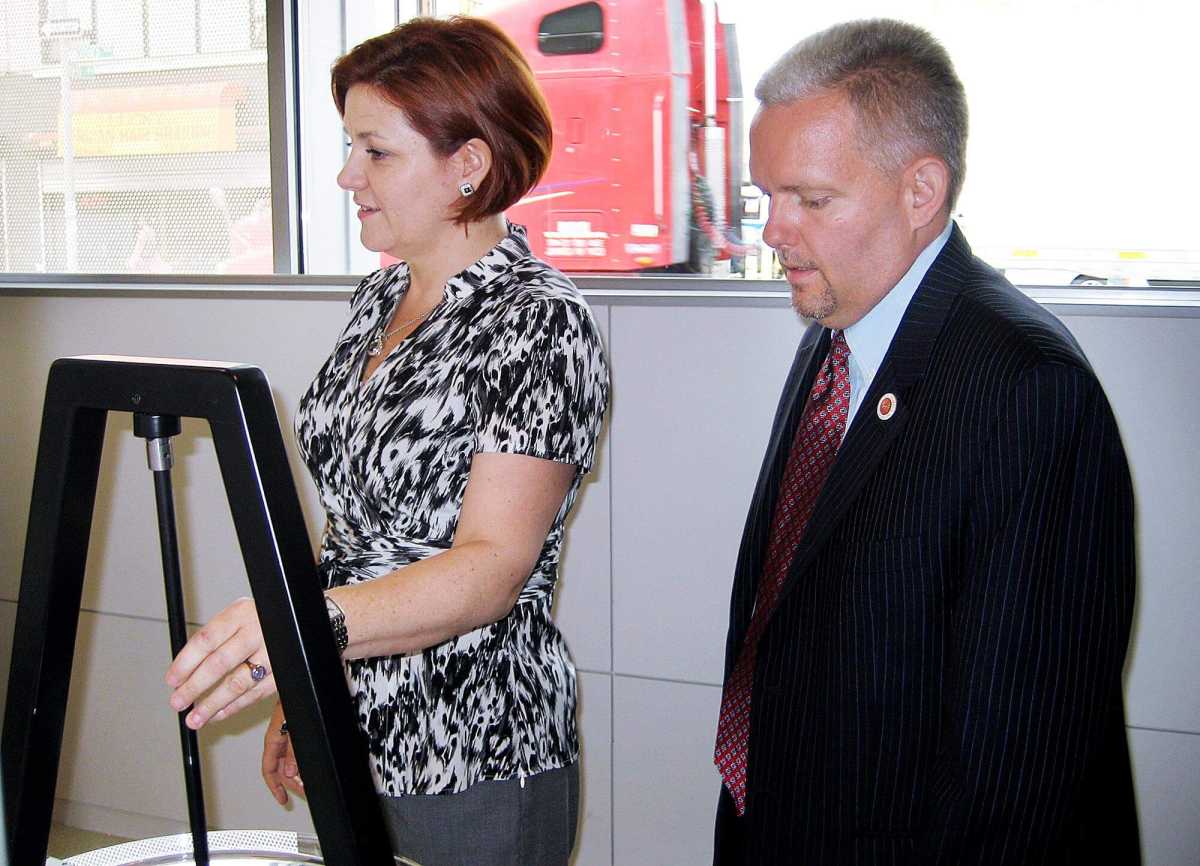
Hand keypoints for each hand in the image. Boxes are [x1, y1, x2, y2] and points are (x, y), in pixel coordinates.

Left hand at [165, 596, 274, 728]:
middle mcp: (257, 632)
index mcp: (240, 614)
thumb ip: (215, 638)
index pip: (206, 640)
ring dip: (212, 704)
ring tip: (194, 717)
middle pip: (220, 663)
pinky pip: (255, 694)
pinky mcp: (282, 672)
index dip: (185, 663)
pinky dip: (234, 707)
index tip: (172, 679)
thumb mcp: (238, 616)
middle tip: (178, 701)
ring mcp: (272, 652)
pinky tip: (218, 714)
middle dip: (194, 687)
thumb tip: (184, 671)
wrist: (298, 620)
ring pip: (238, 683)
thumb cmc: (261, 621)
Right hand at [262, 701, 303, 804]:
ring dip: (297, 773)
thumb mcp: (294, 727)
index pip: (269, 769)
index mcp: (274, 738)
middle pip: (280, 768)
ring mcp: (288, 732)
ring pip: (289, 759)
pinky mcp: (296, 727)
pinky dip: (301, 761)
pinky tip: (308, 766)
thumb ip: (293, 750)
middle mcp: (279, 736)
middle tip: (303, 793)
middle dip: (291, 783)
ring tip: (307, 783)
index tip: (282, 800)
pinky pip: (296, 749)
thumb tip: (291, 772)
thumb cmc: (295, 697)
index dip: (275, 787)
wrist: (302, 680)